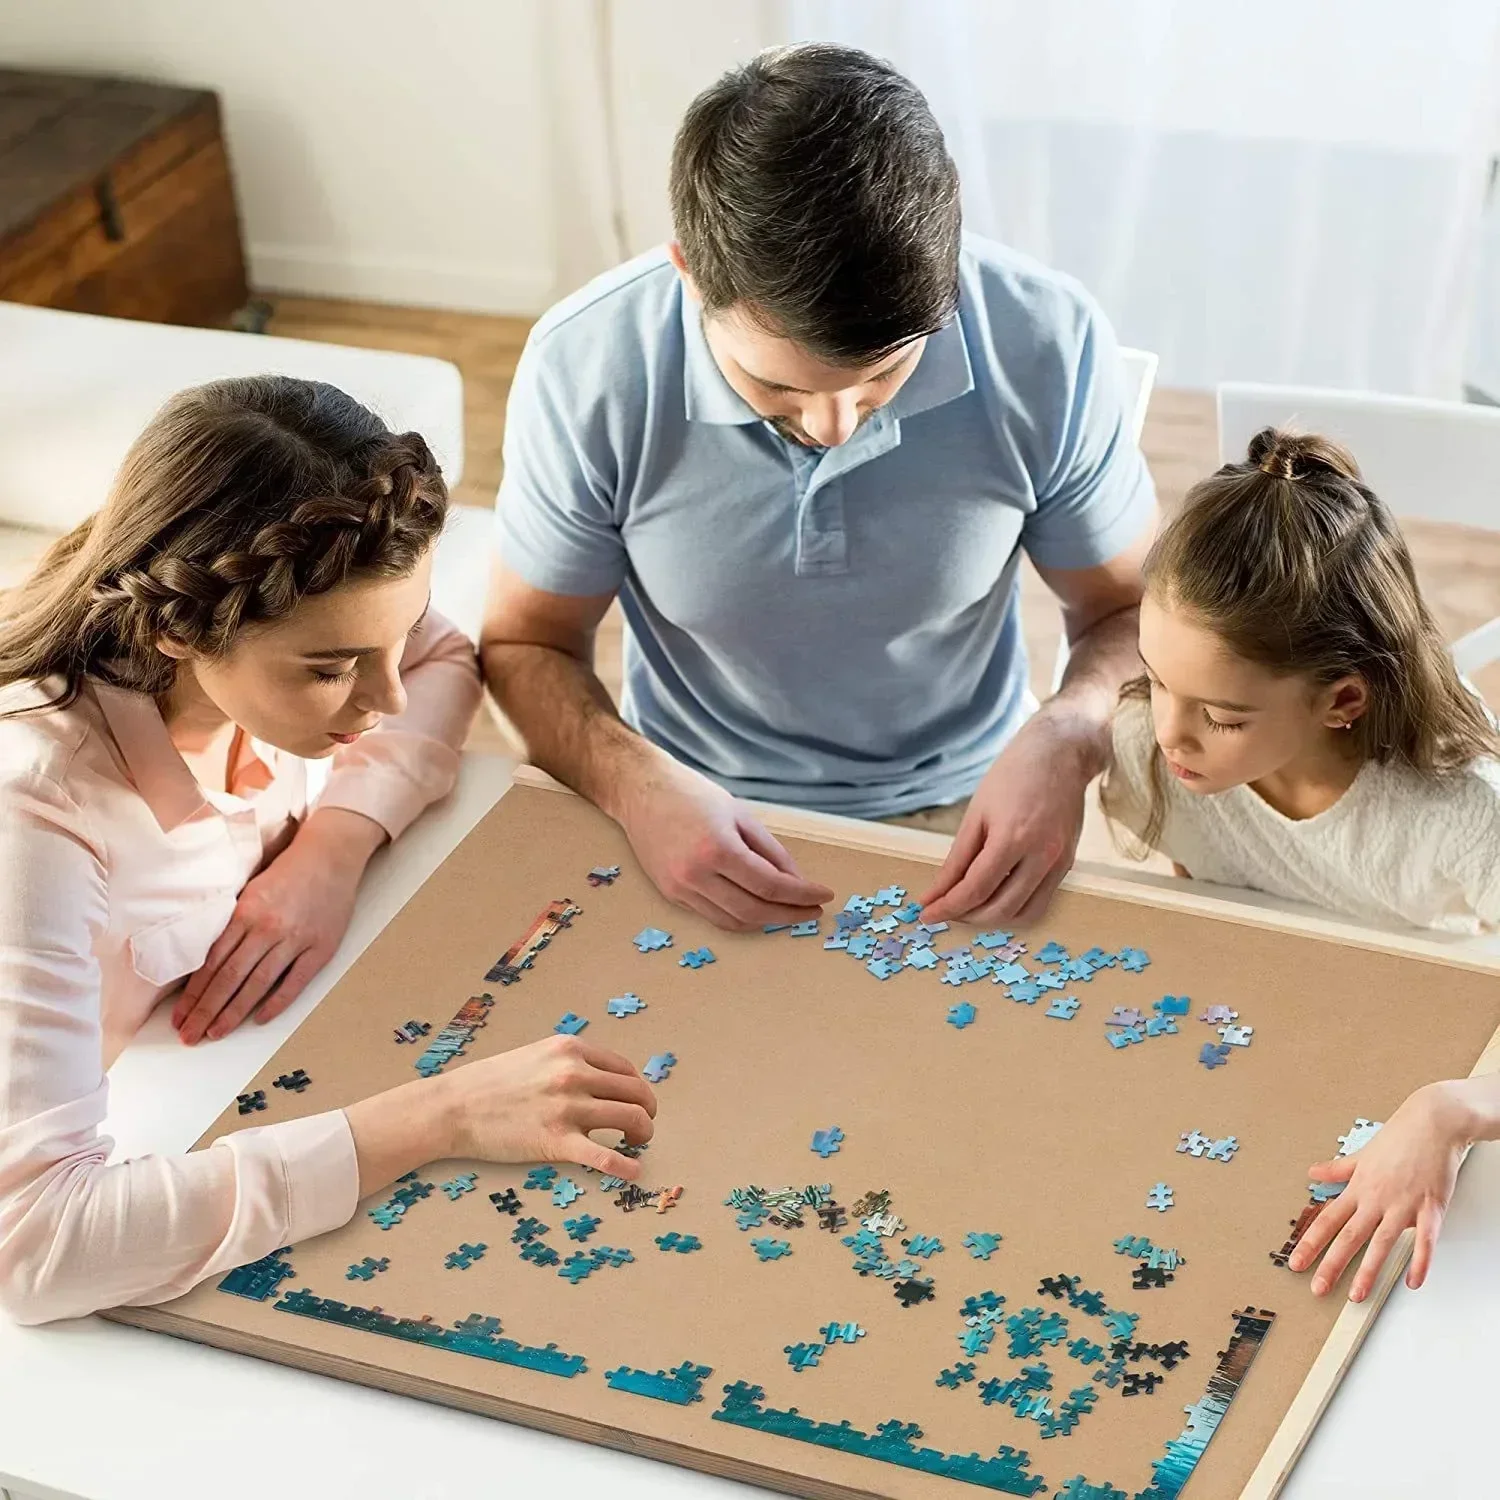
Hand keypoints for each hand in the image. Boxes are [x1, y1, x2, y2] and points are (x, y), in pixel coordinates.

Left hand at [173, 808, 383, 1044]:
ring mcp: (295, 940)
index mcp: (245, 913)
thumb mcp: (250, 891)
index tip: (180, 1016)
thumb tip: (207, 961)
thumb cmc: (287, 873)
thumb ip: (232, 924)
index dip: (193, 994)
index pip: (212, 963)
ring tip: (215, 1033)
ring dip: (233, 1012)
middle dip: (206, 1011)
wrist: (330, 857)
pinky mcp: (320, 948)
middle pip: (229, 978)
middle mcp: (267, 929)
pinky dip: (276, 1002)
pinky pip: (295, 982)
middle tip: (189, 1036)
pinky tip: (259, 1018)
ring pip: (257, 984)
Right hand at [435, 1035, 656, 1180]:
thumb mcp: (536, 1055)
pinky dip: (626, 1167)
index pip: (626, 1069)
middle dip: (647, 1112)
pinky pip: (605, 1156)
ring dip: (643, 1134)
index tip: (635, 1103)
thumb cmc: (490, 1084)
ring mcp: (567, 1107)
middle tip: (642, 1127)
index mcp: (571, 1050)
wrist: (452, 1107)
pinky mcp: (556, 1141)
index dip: (637, 1089)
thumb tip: (600, 1080)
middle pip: (636, 1093)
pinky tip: (635, 1172)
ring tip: (636, 1144)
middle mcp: (574, 1074)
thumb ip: (568, 1062)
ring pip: (631, 1119)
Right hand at [617, 754, 832, 930]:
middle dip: (789, 915)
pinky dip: (739, 917)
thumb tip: (796, 882)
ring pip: (733, 921)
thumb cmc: (691, 795)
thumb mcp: (741, 815)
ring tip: (788, 912)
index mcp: (717, 849)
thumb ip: (771, 852)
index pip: (770, 885)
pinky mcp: (671, 894)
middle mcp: (696, 875)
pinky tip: (757, 908)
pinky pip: (713, 916)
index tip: (823, 896)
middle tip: (811, 912)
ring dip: (765, 922)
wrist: (640, 791)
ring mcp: (680, 888)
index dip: (802, 895)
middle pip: (754, 911)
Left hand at [918, 710, 1094, 923]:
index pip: (976, 889)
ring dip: (993, 919)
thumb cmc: (1013, 775)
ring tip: (969, 908)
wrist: (1060, 753)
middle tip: (945, 910)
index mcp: (1013, 837)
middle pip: (1000, 908)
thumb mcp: (976, 814)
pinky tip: (995, 898)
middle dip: (967, 916)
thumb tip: (936, 893)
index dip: (947, 907)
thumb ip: (957, 859)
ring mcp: (1059, 862)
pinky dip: (1015, 909)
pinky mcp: (1067, 864)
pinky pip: (1041, 902)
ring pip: (1025, 914)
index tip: (927, 913)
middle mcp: (1041, 855)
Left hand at [1289, 1081, 1474, 1300]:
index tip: (1297, 1262)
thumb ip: (1338, 1169)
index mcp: (1358, 1188)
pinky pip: (1425, 1240)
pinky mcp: (1430, 1207)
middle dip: (1332, 1265)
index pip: (1327, 1220)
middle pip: (1349, 1237)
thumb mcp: (1362, 1154)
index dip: (1310, 1243)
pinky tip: (1414, 1281)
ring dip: (1369, 1271)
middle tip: (1318, 1288)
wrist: (1433, 1121)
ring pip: (1381, 1243)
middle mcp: (1376, 1199)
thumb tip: (1313, 1173)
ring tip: (1357, 1294)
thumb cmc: (1400, 1136)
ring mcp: (1402, 1204)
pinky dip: (1420, 1261)